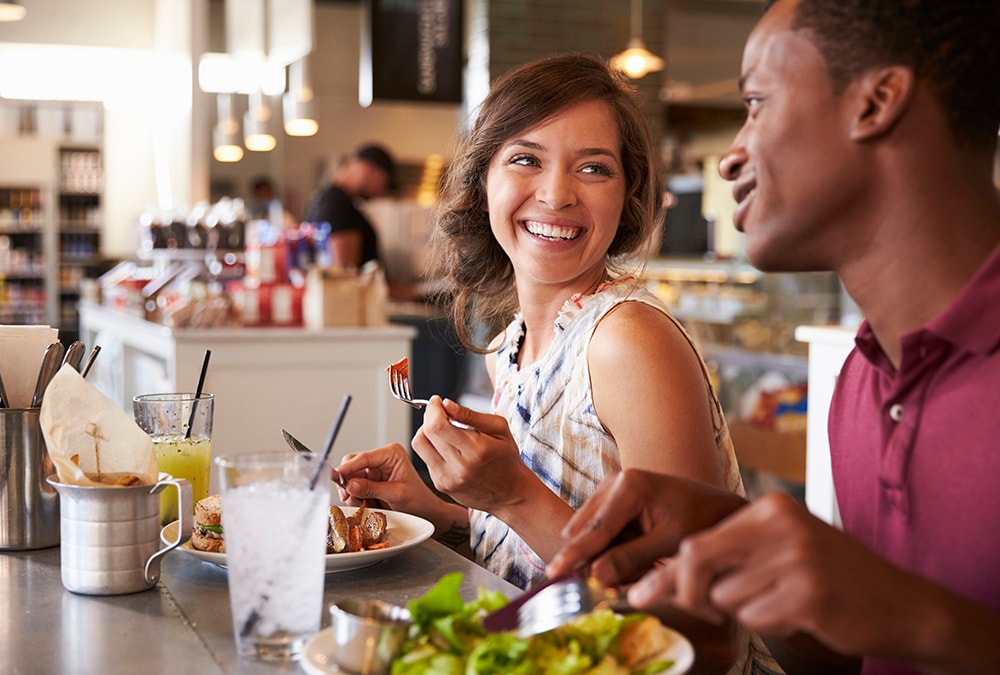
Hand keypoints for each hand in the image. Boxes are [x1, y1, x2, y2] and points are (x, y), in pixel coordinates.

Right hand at [335, 443, 440, 515]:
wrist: (425, 512)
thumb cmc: (418, 500)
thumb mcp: (396, 494)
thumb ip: (372, 489)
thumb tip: (350, 485)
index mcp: (391, 454)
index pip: (363, 458)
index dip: (348, 468)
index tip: (336, 476)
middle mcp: (381, 459)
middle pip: (352, 465)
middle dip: (349, 482)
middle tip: (350, 497)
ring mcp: (374, 470)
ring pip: (350, 478)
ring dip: (352, 493)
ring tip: (365, 504)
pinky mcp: (370, 482)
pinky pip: (354, 488)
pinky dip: (356, 498)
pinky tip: (367, 504)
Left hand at [412, 396, 535, 514]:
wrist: (510, 494)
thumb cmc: (507, 459)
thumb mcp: (499, 429)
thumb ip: (471, 415)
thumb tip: (446, 404)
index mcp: (476, 451)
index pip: (438, 426)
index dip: (433, 409)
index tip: (437, 401)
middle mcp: (459, 468)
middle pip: (425, 434)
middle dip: (429, 416)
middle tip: (440, 412)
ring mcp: (447, 479)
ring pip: (419, 446)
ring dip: (427, 431)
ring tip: (442, 429)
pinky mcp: (441, 485)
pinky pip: (425, 459)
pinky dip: (432, 447)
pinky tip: (447, 446)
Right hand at [547, 469, 746, 590]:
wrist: (715, 506)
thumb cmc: (699, 522)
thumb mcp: (669, 543)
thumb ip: (632, 559)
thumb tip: (595, 577)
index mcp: (629, 487)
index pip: (595, 531)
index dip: (574, 556)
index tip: (553, 574)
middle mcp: (614, 481)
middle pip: (585, 531)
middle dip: (598, 558)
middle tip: (631, 574)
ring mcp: (610, 487)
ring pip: (588, 532)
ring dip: (606, 553)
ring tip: (643, 560)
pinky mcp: (610, 497)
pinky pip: (597, 530)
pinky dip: (611, 546)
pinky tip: (638, 549)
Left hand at [654, 491, 999, 666]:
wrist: (901, 603)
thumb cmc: (830, 578)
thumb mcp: (780, 550)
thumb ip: (727, 558)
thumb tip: (657, 582)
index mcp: (769, 509)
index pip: (696, 541)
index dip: (669, 575)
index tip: (643, 595)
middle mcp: (780, 525)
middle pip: (698, 560)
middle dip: (687, 594)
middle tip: (708, 614)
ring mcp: (797, 558)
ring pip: (726, 598)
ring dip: (745, 611)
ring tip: (783, 603)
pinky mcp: (810, 594)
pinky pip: (757, 619)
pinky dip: (770, 625)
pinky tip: (801, 615)